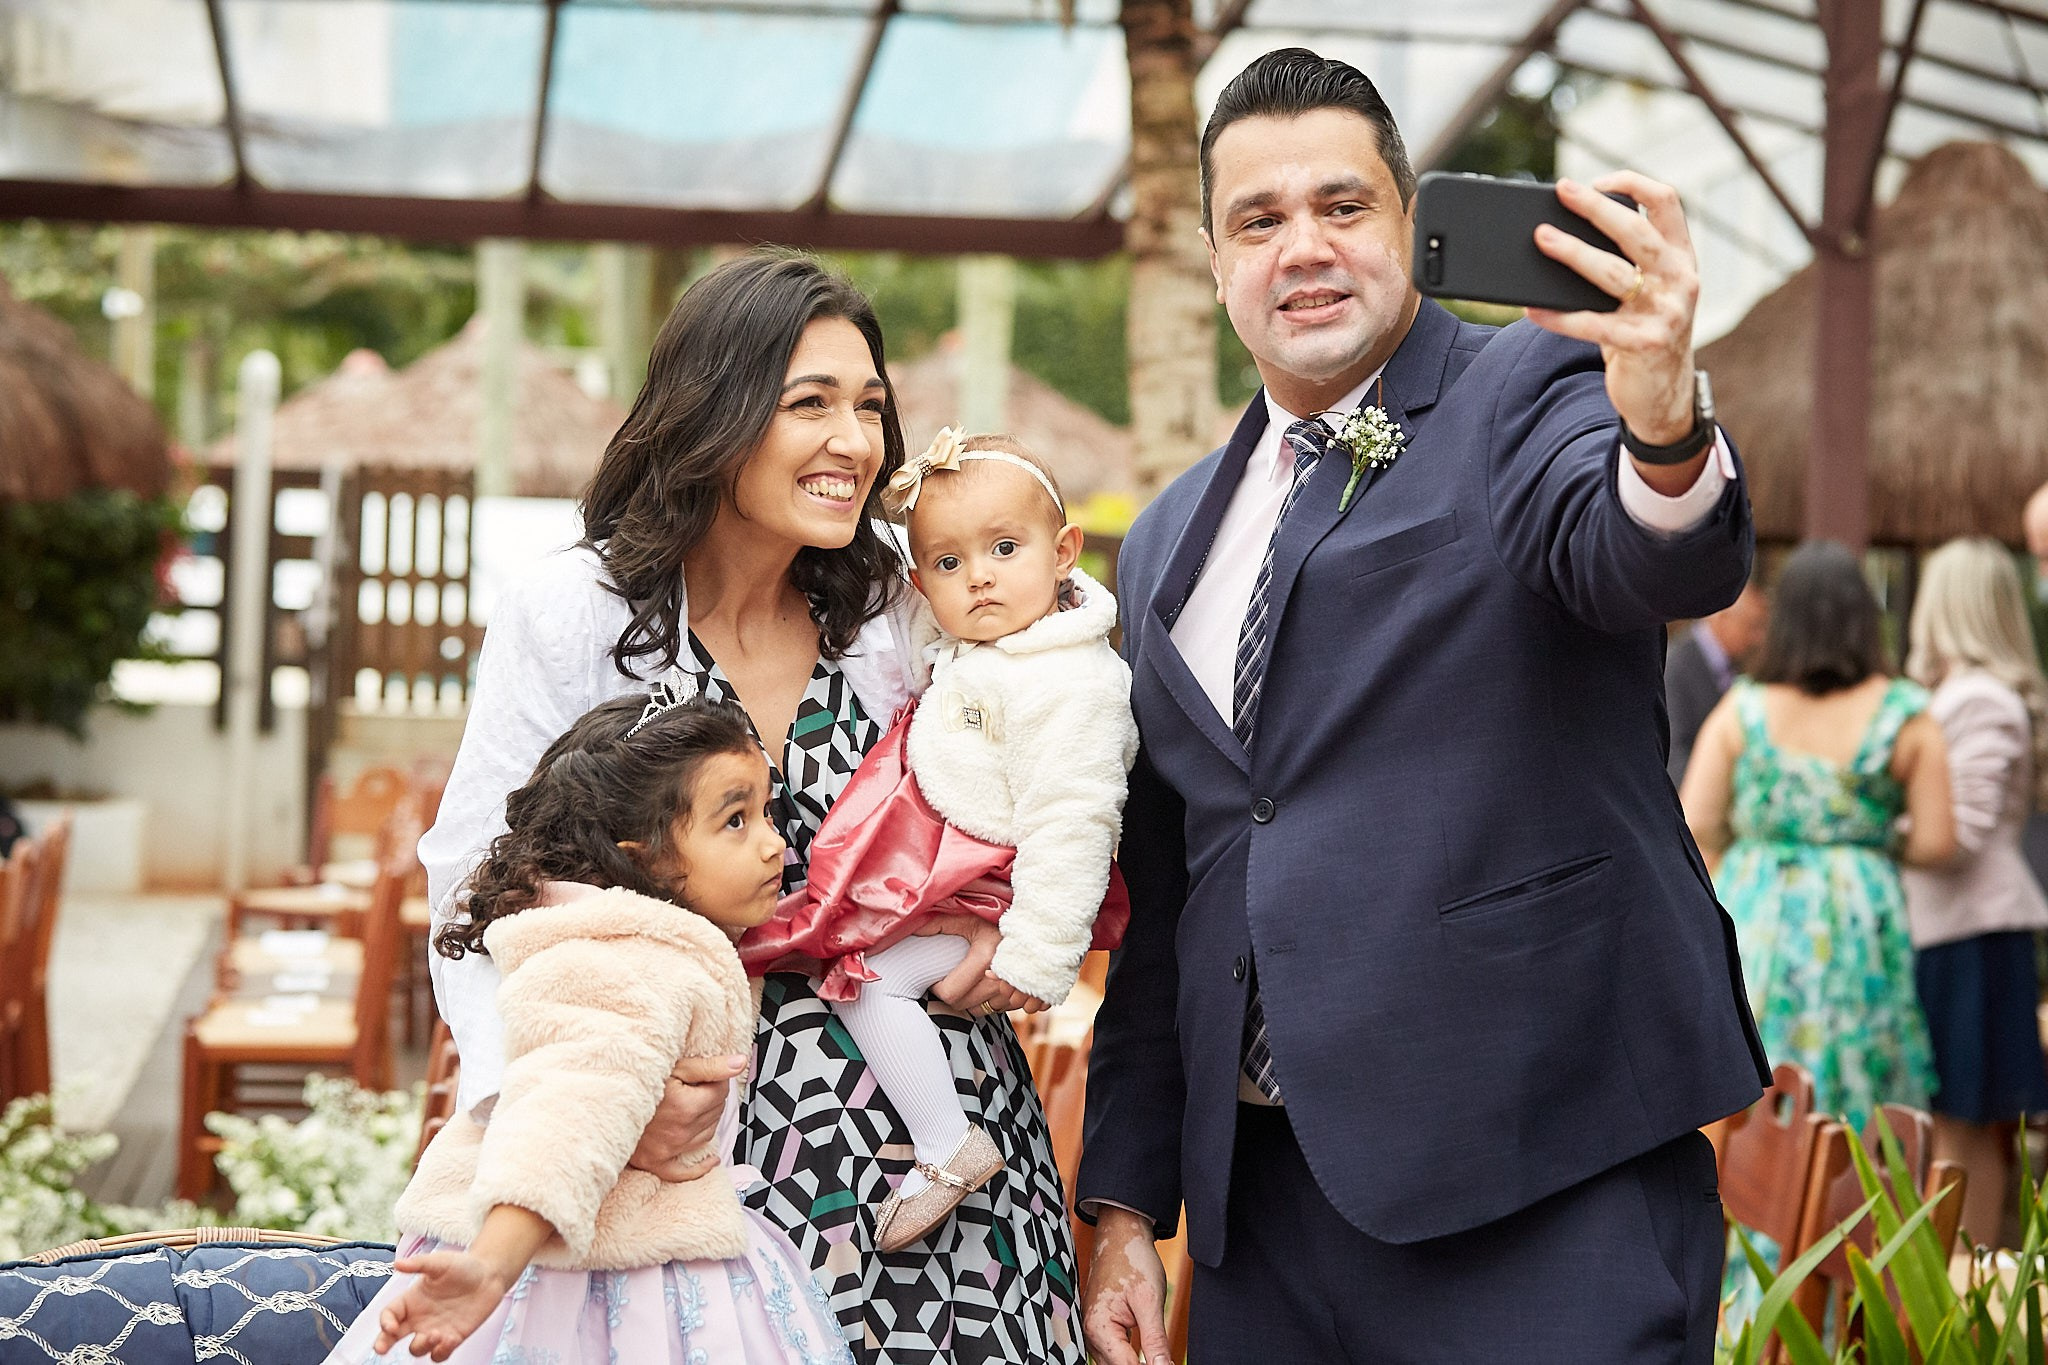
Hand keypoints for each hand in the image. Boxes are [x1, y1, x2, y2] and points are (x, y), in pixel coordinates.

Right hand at [373, 1250, 509, 1359]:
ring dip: (422, 1346)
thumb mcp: (439, 1262)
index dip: (385, 1322)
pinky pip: (439, 1354)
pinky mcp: (452, 1339)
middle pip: (393, 1337)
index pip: (389, 1314)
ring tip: (436, 1334)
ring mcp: (434, 1330)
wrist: (489, 1275)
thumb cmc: (462, 1266)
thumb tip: (396, 1263)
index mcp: (411, 1300)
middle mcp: (419, 1318)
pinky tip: (450, 1338)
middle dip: (383, 1344)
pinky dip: (441, 1352)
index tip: (390, 1326)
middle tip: (381, 1349)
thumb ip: (418, 1264)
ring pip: (417, 1349)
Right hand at [627, 1054, 744, 1181]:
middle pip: (716, 1113)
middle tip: (693, 1086)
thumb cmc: (640, 1079)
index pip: (721, 1092)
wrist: (605, 1102)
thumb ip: (711, 1066)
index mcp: (685, 1107)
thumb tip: (741, 1063)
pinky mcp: (657, 1163)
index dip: (714, 1079)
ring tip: (690, 1105)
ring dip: (706, 1121)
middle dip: (711, 1098)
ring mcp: (669, 1150)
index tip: (700, 1073)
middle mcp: (680, 1132)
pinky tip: (712, 1159)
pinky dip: (702, 1166)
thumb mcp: (676, 1067)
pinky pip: (686, 1172)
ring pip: (707, 1135)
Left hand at [916, 915, 1045, 1015]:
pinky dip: (996, 999)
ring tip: (973, 979)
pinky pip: (1005, 1009)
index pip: (950, 994)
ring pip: (985, 1010)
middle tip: (953, 977)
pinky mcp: (1032, 995)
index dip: (938, 988)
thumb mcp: (967, 915)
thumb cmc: (998, 915)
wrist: (1040, 920)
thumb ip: (938, 924)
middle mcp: (1003, 977)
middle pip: (966, 1006)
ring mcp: (1020, 988)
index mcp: (985, 956)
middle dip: (955, 994)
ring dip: (976, 999)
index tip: (938, 977)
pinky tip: (993, 982)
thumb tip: (910, 928)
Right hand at [1082, 1207, 1171, 1364]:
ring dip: (1132, 1362)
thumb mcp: (1150, 1301)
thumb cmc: (1133, 1260)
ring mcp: (1090, 1329)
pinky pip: (1110, 1352)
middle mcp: (1089, 1332)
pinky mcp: (1097, 1326)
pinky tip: (1143, 1356)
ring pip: (1111, 1363)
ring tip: (1155, 1357)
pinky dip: (1126, 1356)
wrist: (1121, 1234)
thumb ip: (1155, 1340)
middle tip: (1164, 1361)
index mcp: (1098, 1328)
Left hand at [1527, 173, 1701, 456]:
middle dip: (1596, 207)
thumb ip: (1624, 264)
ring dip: (1573, 253)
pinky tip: (1532, 309)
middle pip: (1636, 231)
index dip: (1632, 184)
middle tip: (1562, 191)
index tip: (1597, 181)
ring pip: (1613, 273)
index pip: (1666, 202)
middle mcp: (1680, 279)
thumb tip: (1560, 236)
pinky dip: (1559, 317)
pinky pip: (1594, 325)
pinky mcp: (1645, 344)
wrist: (1663, 397)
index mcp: (1682, 257)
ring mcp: (1667, 312)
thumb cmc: (1643, 334)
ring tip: (1541, 239)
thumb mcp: (1647, 293)